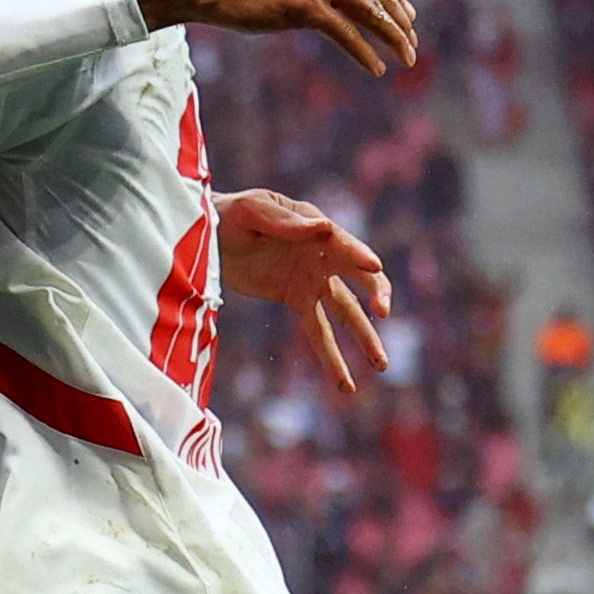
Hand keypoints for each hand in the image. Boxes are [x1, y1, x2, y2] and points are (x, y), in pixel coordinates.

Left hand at [215, 188, 392, 393]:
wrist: (209, 236)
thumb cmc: (231, 214)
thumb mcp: (253, 210)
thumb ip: (284, 221)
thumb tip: (324, 227)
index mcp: (314, 226)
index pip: (343, 243)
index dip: (359, 254)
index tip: (374, 267)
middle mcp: (322, 254)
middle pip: (359, 277)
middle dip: (376, 293)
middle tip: (384, 311)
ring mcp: (312, 279)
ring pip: (346, 312)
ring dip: (364, 337)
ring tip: (382, 365)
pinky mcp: (296, 298)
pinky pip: (319, 331)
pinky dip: (332, 356)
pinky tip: (345, 382)